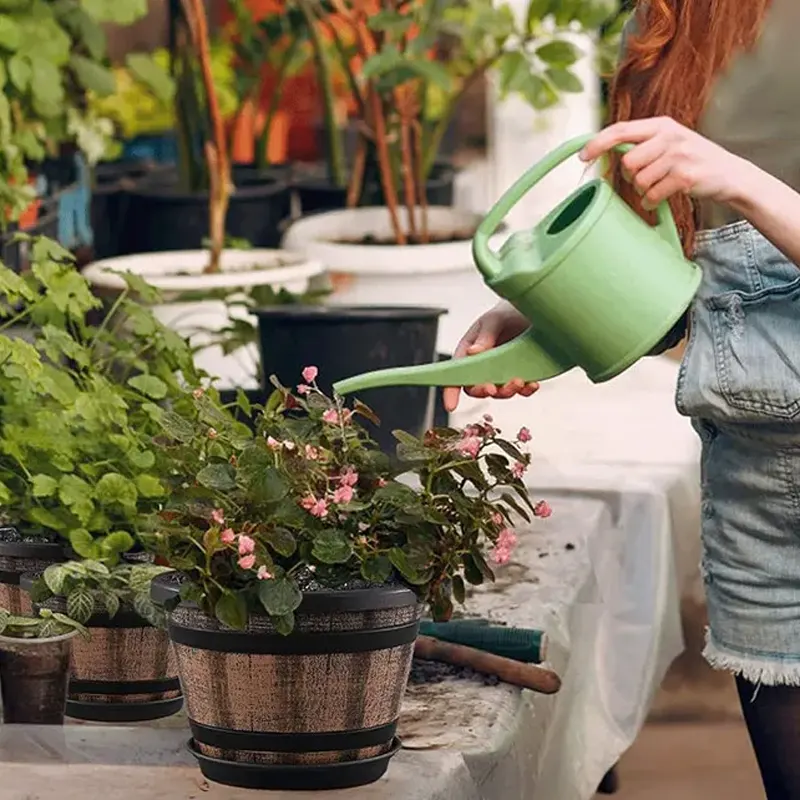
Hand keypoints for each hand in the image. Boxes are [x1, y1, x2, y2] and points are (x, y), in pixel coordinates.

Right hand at [442, 302, 539, 412]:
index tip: (451, 406)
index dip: (450, 391)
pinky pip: (521, 390)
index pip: (456, 373)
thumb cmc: (506, 313)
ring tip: (518, 381)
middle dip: (484, 391)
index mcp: (469, 351)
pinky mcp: (520, 375)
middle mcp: (483, 365)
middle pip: (477, 388)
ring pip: (499, 392)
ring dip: (507, 391)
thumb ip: (484, 338)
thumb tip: (473, 353)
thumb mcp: (493, 321)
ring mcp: (502, 372)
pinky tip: (532, 384)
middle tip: (493, 388)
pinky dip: (526, 390)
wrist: (531, 311)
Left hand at [579, 117, 750, 209]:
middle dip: (630, 177)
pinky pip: (652, 195)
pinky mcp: (685, 176)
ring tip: (660, 186)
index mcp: (661, 124)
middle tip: (646, 178)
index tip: (582, 156)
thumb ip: (641, 144)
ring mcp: (678, 155)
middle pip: (627, 162)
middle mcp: (669, 136)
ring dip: (643, 191)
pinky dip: (652, 202)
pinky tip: (663, 197)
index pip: (620, 130)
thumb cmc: (691, 160)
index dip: (598, 143)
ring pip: (639, 181)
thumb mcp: (668, 142)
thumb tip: (602, 152)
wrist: (729, 174)